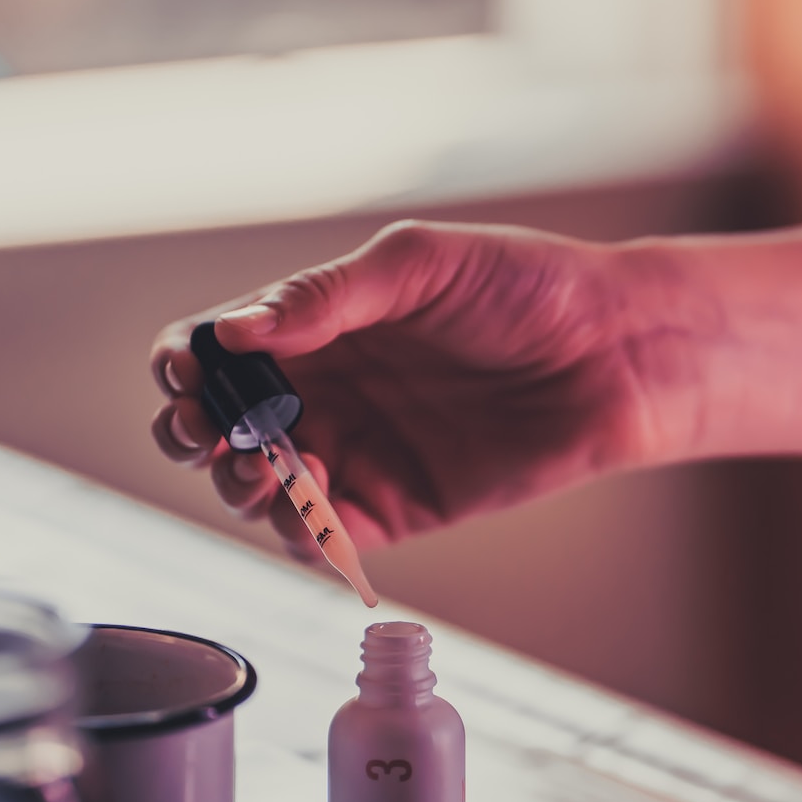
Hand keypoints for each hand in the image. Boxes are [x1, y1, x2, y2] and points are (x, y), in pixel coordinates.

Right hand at [149, 220, 710, 556]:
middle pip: (218, 426)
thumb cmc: (528, 288)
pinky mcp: (395, 510)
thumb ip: (327, 296)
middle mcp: (326, 392)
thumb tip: (236, 329)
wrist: (616, 354)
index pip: (217, 348)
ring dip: (238, 483)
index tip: (189, 373)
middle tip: (206, 432)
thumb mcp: (421, 265)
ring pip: (257, 489)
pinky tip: (310, 500)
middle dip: (191, 432)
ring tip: (265, 464)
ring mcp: (357, 453)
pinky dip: (299, 529)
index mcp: (318, 326)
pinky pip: (322, 537)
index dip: (186, 364)